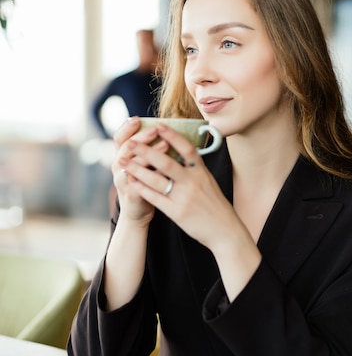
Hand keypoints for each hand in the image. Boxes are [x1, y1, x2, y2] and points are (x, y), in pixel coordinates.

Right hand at [112, 116, 168, 223]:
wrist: (137, 213)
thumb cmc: (144, 184)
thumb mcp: (142, 165)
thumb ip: (148, 150)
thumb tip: (163, 130)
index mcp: (121, 157)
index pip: (119, 138)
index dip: (127, 128)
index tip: (137, 119)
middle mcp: (118, 167)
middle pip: (126, 147)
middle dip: (141, 137)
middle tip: (155, 130)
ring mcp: (123, 180)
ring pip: (132, 164)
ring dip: (148, 154)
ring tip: (165, 145)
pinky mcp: (132, 194)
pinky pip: (139, 182)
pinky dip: (151, 174)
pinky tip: (165, 170)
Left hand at [119, 121, 235, 249]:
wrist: (225, 230)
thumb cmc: (214, 204)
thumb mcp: (208, 181)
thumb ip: (194, 168)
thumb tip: (180, 152)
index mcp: (201, 172)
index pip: (186, 149)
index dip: (172, 136)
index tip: (158, 125)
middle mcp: (193, 182)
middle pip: (166, 162)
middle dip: (146, 151)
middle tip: (130, 143)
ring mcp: (184, 197)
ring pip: (157, 180)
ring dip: (137, 169)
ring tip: (123, 161)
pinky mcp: (177, 213)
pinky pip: (155, 198)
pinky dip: (142, 189)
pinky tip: (131, 182)